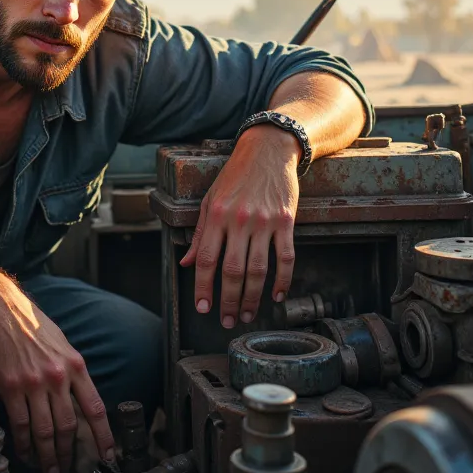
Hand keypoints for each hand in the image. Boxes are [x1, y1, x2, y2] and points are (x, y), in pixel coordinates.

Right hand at [0, 270, 114, 472]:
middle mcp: (58, 376)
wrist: (1, 308)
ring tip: (48, 469)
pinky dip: (24, 444)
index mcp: (75, 365)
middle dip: (68, 453)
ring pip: (45, 431)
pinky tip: (25, 452)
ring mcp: (34, 383)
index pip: (95, 408)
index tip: (108, 456)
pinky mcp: (11, 387)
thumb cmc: (30, 324)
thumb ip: (70, 370)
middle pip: (68, 427)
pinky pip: (21, 425)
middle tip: (66, 468)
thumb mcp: (61, 343)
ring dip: (47, 456)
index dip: (103, 436)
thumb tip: (77, 398)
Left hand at [180, 126, 299, 326]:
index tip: (202, 308)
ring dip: (252, 297)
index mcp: (216, 216)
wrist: (268, 150)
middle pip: (232, 271)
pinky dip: (283, 280)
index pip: (207, 260)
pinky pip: (286, 257)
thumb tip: (187, 263)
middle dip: (228, 301)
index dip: (204, 287)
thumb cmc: (235, 175)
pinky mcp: (286, 221)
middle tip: (226, 321)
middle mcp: (239, 220)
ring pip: (258, 269)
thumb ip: (200, 234)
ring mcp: (264, 222)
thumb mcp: (210, 200)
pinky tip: (277, 296)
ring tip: (247, 315)